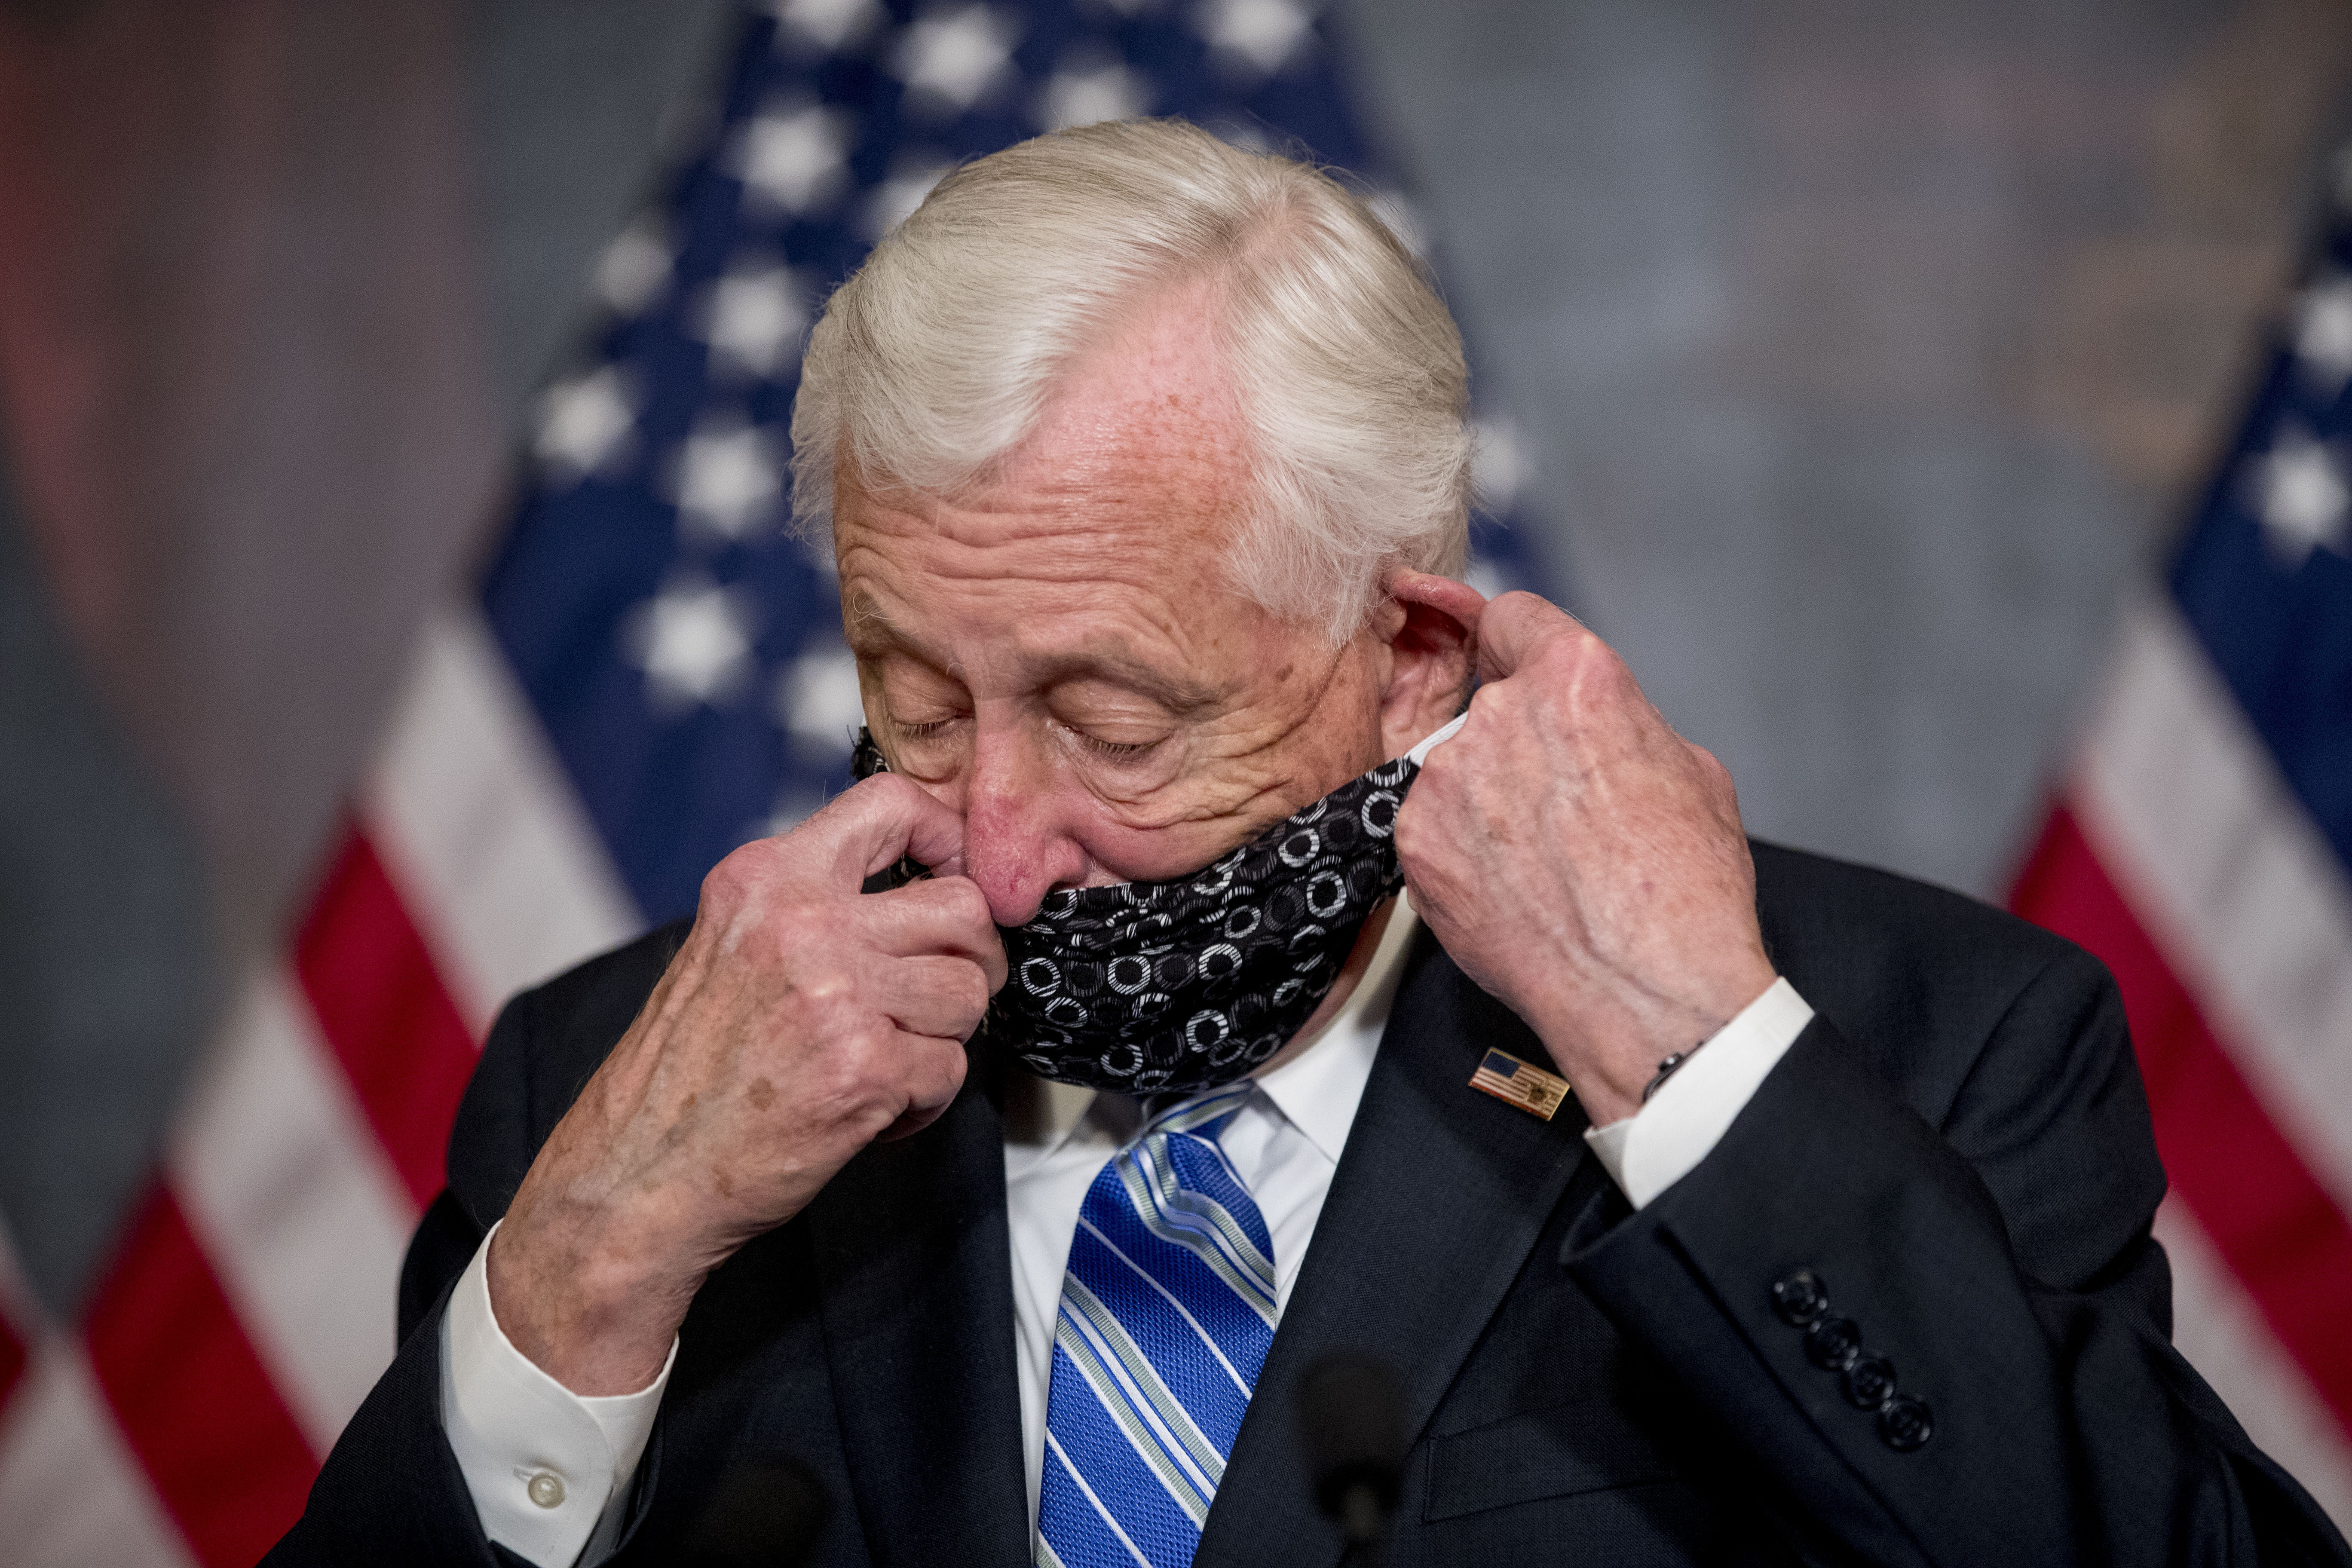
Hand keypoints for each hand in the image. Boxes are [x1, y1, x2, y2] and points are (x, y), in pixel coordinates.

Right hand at [487, 774, 1005, 1393]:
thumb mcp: (728, 945)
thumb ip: (810, 904)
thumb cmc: (685, 1071)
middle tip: (938, 996)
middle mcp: (804, 924)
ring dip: (943, 1037)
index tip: (950, 880)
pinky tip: (875, 1109)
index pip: (891, 803)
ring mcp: (838, 995)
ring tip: (889, 1061)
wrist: (638, 1173)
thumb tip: (912, 885)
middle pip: (962, 908)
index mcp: (768, 880)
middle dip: (969, 959)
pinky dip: (925, 1100)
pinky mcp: (865, 1069)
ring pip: (967, 992)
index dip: (945, 839)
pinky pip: (951, 1068)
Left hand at [1394, 591, 1775, 1126]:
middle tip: (1564, 807)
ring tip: (1544, 864)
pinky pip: (1433, 829)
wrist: (1647, 993)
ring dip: (1487, 802)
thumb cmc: (1683, 893)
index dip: (1518, 645)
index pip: (1513, 618)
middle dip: (1521, 745)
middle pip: (1490, 705)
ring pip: (1458, 771)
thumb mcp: (1691, 772)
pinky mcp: (1416, 845)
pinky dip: (1462, 852)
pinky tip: (1512, 890)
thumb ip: (1625, 725)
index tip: (1511, 662)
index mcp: (1575, 680)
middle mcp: (1499, 717)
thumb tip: (1599, 729)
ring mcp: (1446, 782)